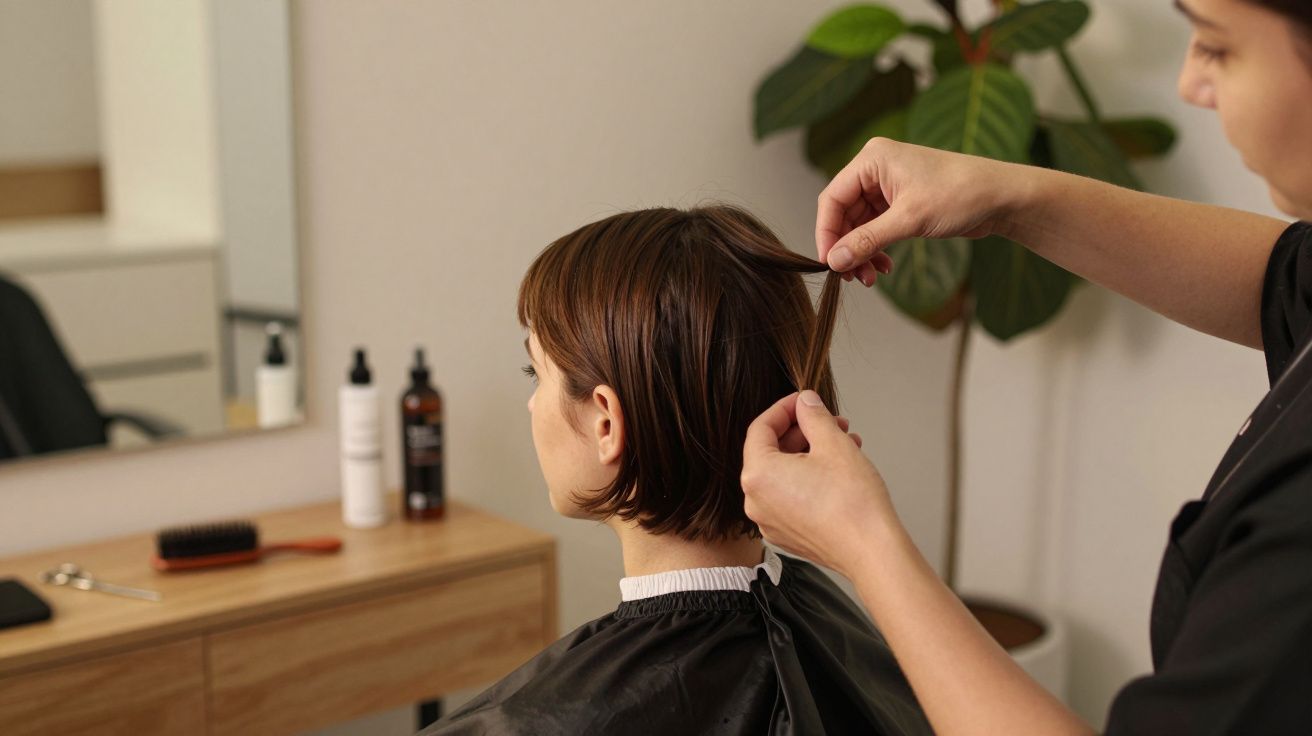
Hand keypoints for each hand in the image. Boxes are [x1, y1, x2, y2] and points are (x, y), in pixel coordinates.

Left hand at [741, 390, 900, 576]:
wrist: (872, 551)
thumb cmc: (853, 503)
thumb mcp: (833, 443)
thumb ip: (813, 415)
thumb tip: (805, 402)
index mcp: (758, 475)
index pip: (760, 428)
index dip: (785, 409)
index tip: (804, 401)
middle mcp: (755, 501)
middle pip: (771, 452)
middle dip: (804, 432)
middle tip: (832, 423)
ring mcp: (769, 521)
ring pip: (784, 475)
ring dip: (811, 454)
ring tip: (844, 445)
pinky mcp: (786, 535)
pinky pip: (790, 497)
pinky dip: (809, 479)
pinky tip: (838, 471)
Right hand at [817, 138, 1025, 286]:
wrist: (1001, 197)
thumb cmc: (961, 194)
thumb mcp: (910, 219)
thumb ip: (867, 240)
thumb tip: (835, 261)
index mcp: (872, 160)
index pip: (832, 198)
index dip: (826, 233)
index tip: (829, 263)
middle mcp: (876, 170)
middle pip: (843, 214)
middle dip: (847, 247)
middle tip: (853, 276)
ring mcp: (888, 186)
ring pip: (859, 225)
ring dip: (862, 252)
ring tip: (871, 277)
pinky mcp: (901, 202)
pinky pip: (876, 229)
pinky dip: (877, 249)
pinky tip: (885, 266)